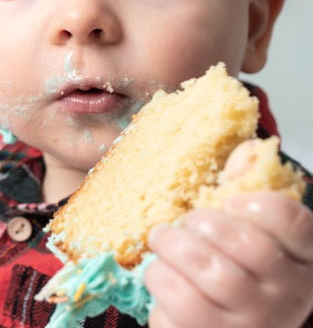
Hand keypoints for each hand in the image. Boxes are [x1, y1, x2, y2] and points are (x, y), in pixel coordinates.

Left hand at [145, 192, 312, 327]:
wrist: (222, 326)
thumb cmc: (236, 269)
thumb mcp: (250, 227)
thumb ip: (248, 185)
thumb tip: (250, 149)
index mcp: (302, 259)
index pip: (296, 224)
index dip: (262, 205)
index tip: (231, 199)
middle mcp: (287, 295)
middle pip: (250, 247)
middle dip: (205, 223)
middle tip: (185, 220)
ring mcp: (254, 323)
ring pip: (215, 273)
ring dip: (176, 246)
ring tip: (162, 238)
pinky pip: (184, 303)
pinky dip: (161, 278)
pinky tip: (160, 270)